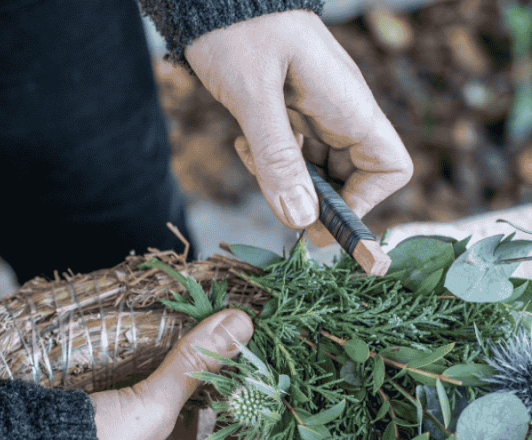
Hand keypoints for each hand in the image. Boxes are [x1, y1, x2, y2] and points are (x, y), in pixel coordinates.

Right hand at [65, 309, 253, 439]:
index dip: (242, 432)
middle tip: (216, 375)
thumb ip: (195, 364)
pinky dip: (137, 422)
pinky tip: (137, 390)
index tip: (252, 400)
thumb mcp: (151, 407)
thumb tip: (240, 324)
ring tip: (178, 374)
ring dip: (166, 416)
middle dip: (200, 416)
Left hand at [184, 10, 412, 247]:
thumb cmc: (239, 30)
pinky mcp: (289, 115)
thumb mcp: (253, 95)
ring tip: (251, 155)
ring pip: (315, 172)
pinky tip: (243, 144)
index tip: (320, 217)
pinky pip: (291, 156)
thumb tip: (301, 221)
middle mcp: (339, 114)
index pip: (388, 168)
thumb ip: (278, 157)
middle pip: (349, 180)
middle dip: (313, 199)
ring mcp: (315, 115)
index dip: (363, 202)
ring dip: (283, 180)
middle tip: (275, 197)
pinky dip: (268, 163)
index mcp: (348, 106)